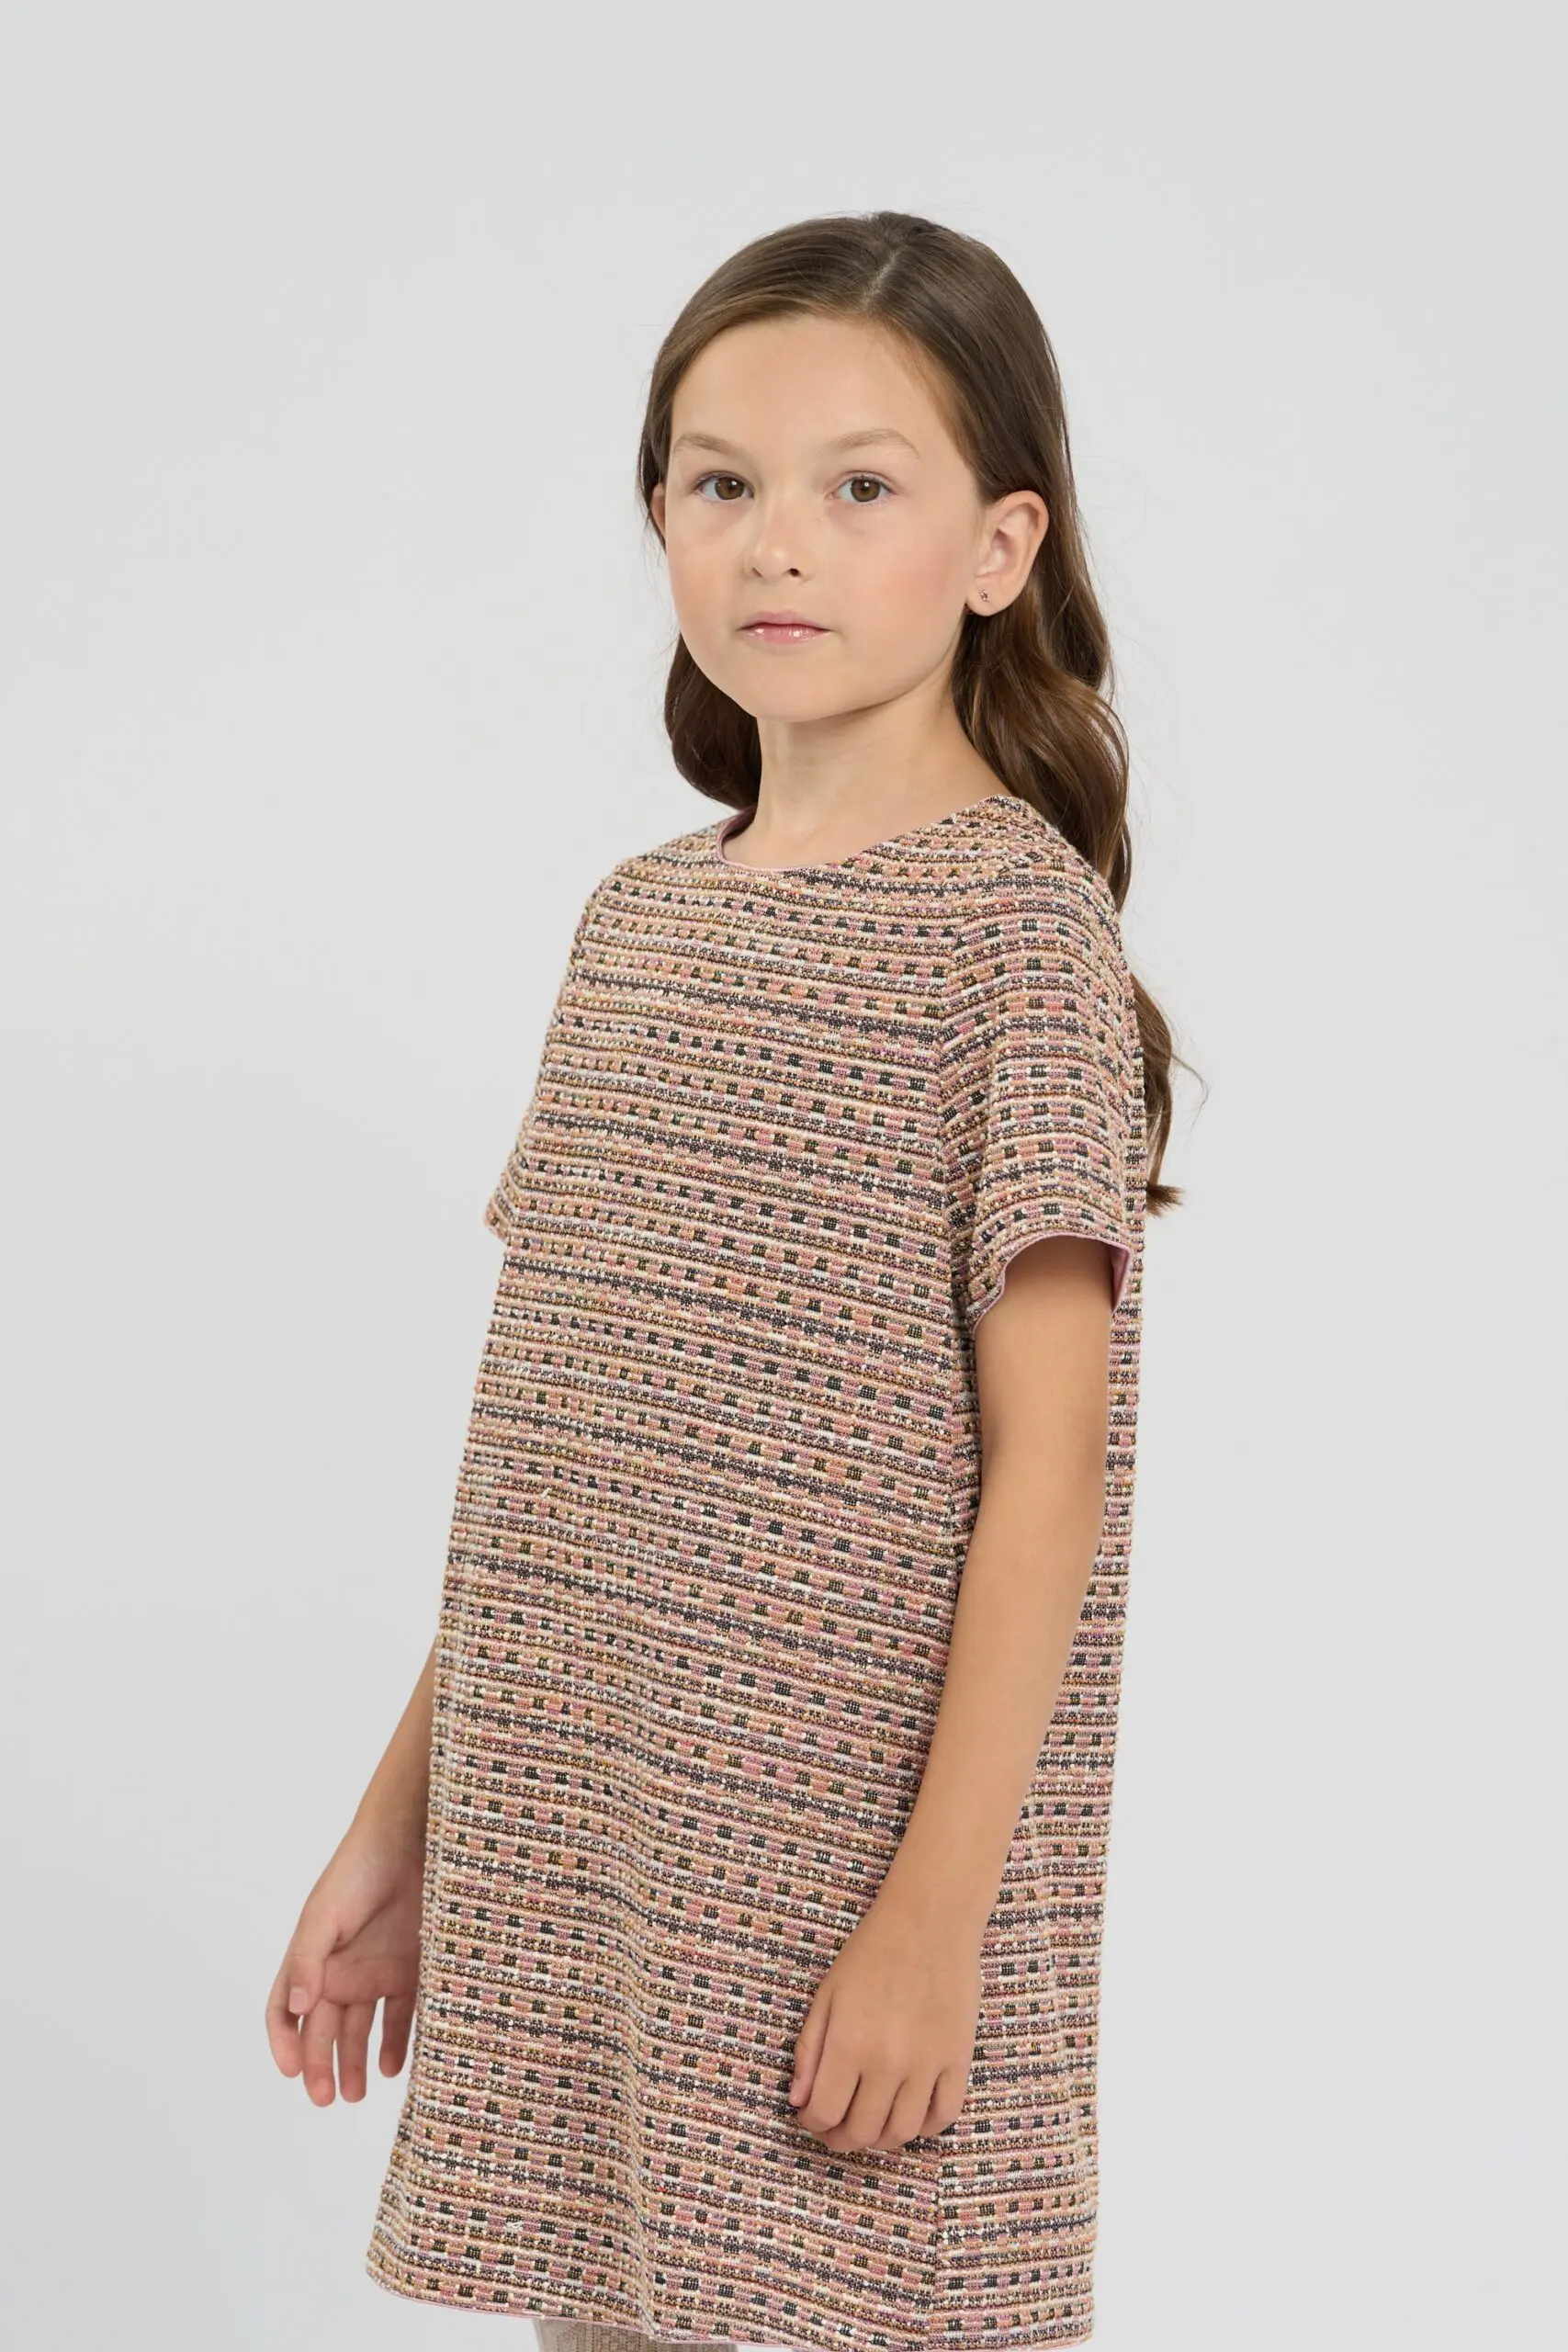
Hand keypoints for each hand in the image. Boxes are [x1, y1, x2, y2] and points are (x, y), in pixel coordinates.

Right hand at [264, 1826, 424, 2105]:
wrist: (417, 1838)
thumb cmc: (360, 1870)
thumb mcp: (325, 1914)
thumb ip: (308, 1960)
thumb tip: (294, 2007)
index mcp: (312, 1960)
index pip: (286, 2012)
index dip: (284, 2043)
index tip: (292, 2072)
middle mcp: (341, 1971)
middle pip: (324, 2030)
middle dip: (321, 2066)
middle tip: (327, 2097)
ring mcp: (376, 1972)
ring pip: (361, 2030)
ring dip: (356, 2063)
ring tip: (357, 2093)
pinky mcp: (412, 1970)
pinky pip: (402, 2016)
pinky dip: (396, 2044)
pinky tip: (393, 2067)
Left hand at [786, 1889, 980, 2152]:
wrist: (929, 1921)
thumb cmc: (872, 1953)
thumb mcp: (827, 1995)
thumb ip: (809, 2051)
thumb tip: (799, 2101)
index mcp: (849, 2043)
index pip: (824, 2113)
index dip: (811, 2123)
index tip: (810, 2116)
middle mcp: (889, 2061)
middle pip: (861, 2132)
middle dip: (841, 2138)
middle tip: (836, 2127)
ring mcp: (928, 2064)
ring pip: (902, 2133)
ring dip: (881, 2138)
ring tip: (870, 2122)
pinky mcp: (959, 2059)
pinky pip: (944, 2116)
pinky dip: (925, 2126)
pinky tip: (910, 2112)